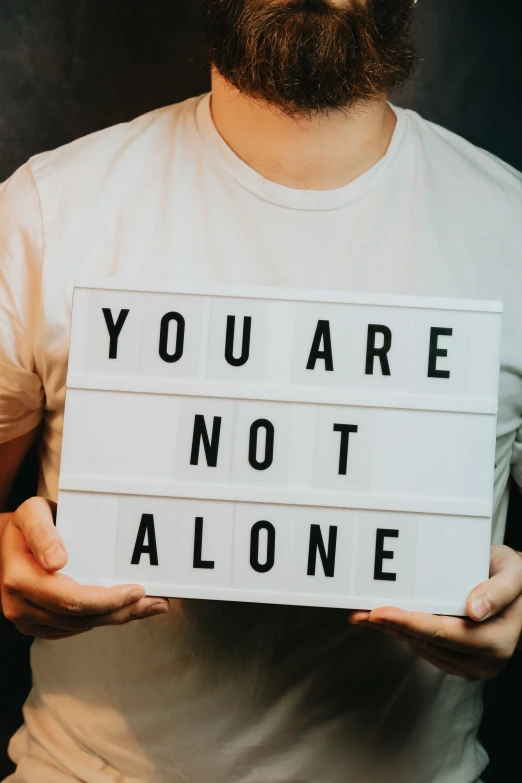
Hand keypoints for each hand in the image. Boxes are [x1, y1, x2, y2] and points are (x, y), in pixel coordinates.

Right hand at [0, 497, 169, 638]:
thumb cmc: (24, 523)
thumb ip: (43, 533)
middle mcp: (21, 605)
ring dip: (118, 617)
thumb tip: (58, 561)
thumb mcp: (31, 514)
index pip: (71, 599)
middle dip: (122, 611)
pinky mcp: (39, 624)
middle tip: (157, 602)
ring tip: (150, 605)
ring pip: (82, 626)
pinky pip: (75, 628)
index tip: (138, 590)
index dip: (107, 599)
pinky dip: (103, 619)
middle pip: (81, 618)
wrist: (6, 541)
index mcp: (20, 579)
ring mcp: (28, 619)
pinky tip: (125, 609)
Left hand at [348, 545, 521, 680]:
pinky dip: (402, 634)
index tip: (378, 612)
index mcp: (498, 640)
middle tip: (358, 612)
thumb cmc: (515, 577)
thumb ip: (498, 590)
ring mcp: (471, 666)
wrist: (521, 592)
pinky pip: (425, 650)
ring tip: (362, 613)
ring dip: (391, 631)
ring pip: (421, 648)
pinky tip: (383, 621)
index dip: (409, 623)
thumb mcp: (514, 573)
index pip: (444, 633)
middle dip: (390, 627)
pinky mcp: (459, 663)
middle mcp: (485, 661)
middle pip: (426, 643)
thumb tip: (474, 611)